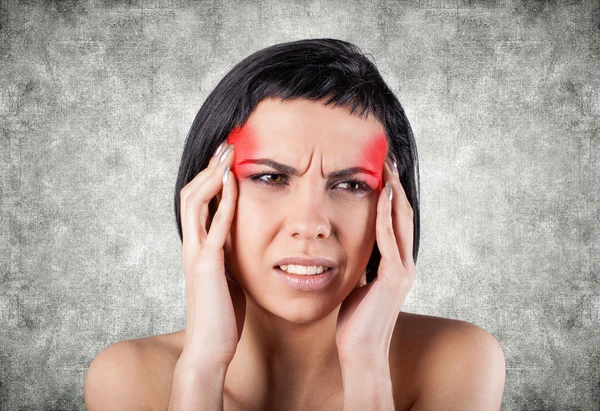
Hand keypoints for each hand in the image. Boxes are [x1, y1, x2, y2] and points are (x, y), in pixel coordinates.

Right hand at [178, 142, 244, 368]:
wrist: (209, 349)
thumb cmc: (221, 316)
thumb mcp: (227, 278)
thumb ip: (229, 257)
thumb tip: (241, 241)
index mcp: (197, 249)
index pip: (197, 204)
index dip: (208, 179)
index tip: (224, 159)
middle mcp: (192, 247)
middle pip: (191, 195)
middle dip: (208, 168)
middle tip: (225, 146)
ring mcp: (197, 254)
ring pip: (195, 203)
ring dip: (212, 176)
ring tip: (226, 154)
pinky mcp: (207, 266)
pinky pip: (215, 227)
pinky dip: (223, 202)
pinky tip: (233, 183)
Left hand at [335, 156, 415, 364]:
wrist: (361, 352)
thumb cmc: (356, 322)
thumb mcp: (358, 285)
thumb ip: (361, 266)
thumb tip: (349, 250)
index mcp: (396, 264)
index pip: (396, 221)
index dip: (392, 195)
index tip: (382, 172)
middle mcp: (405, 263)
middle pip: (404, 214)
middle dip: (397, 185)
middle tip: (389, 159)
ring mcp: (403, 269)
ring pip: (402, 221)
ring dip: (394, 192)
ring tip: (388, 167)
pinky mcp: (394, 277)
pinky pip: (389, 238)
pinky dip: (386, 215)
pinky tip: (381, 194)